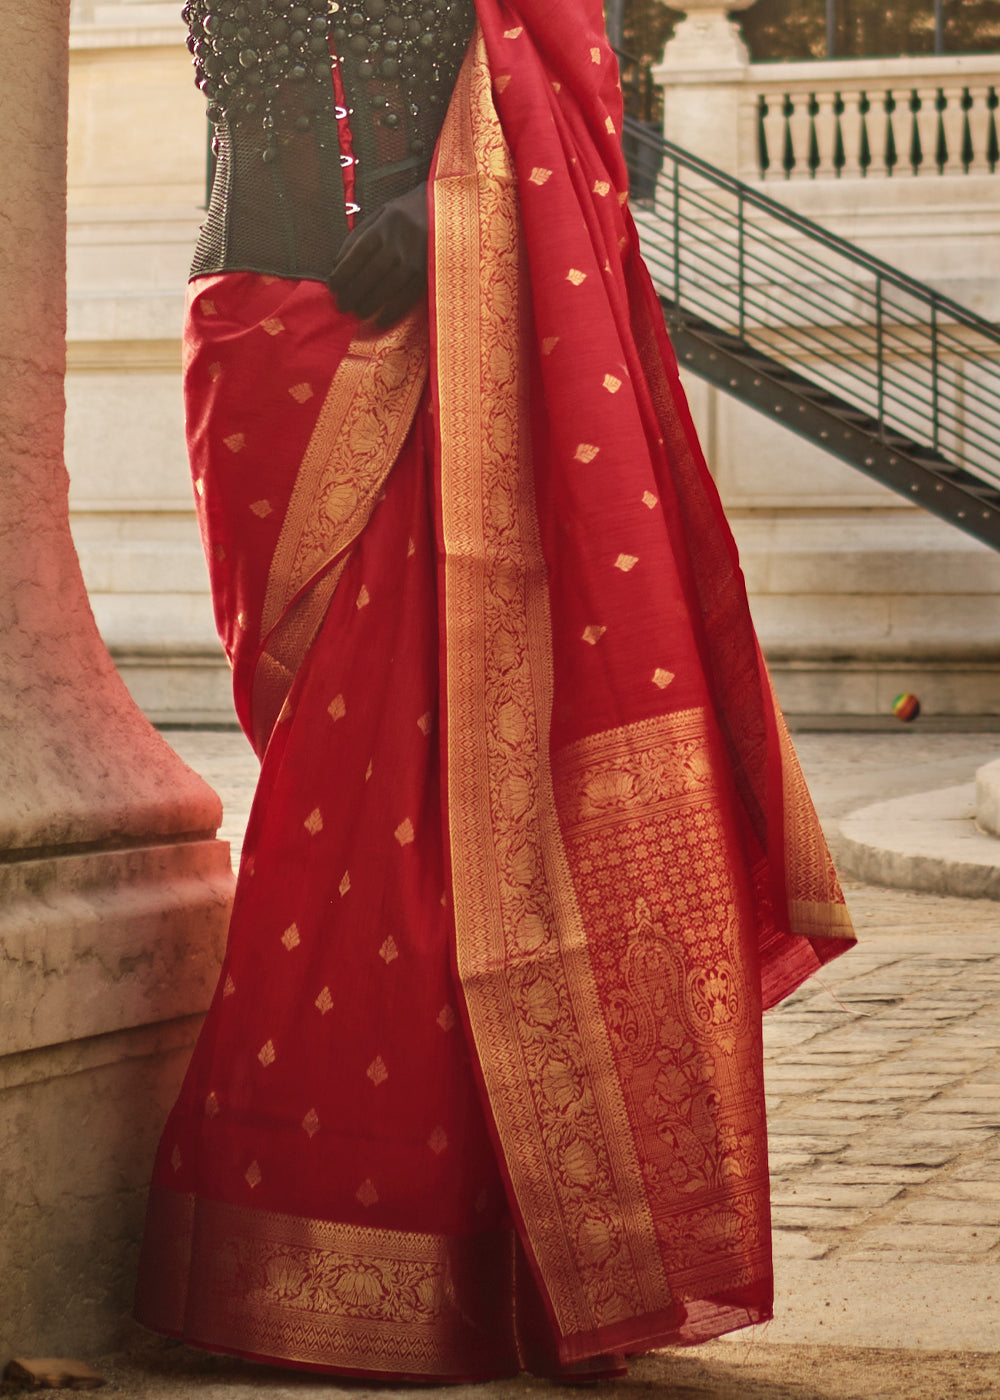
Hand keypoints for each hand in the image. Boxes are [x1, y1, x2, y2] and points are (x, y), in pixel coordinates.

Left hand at [327, 182, 427, 328]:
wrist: (443, 208)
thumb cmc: (406, 212)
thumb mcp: (380, 213)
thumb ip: (359, 235)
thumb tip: (337, 262)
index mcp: (382, 228)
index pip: (356, 254)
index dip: (343, 273)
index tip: (332, 287)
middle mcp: (396, 245)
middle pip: (369, 274)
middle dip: (352, 293)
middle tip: (342, 306)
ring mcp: (413, 261)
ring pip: (386, 288)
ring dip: (369, 304)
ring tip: (358, 313)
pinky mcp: (427, 273)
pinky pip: (408, 297)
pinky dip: (393, 311)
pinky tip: (381, 320)